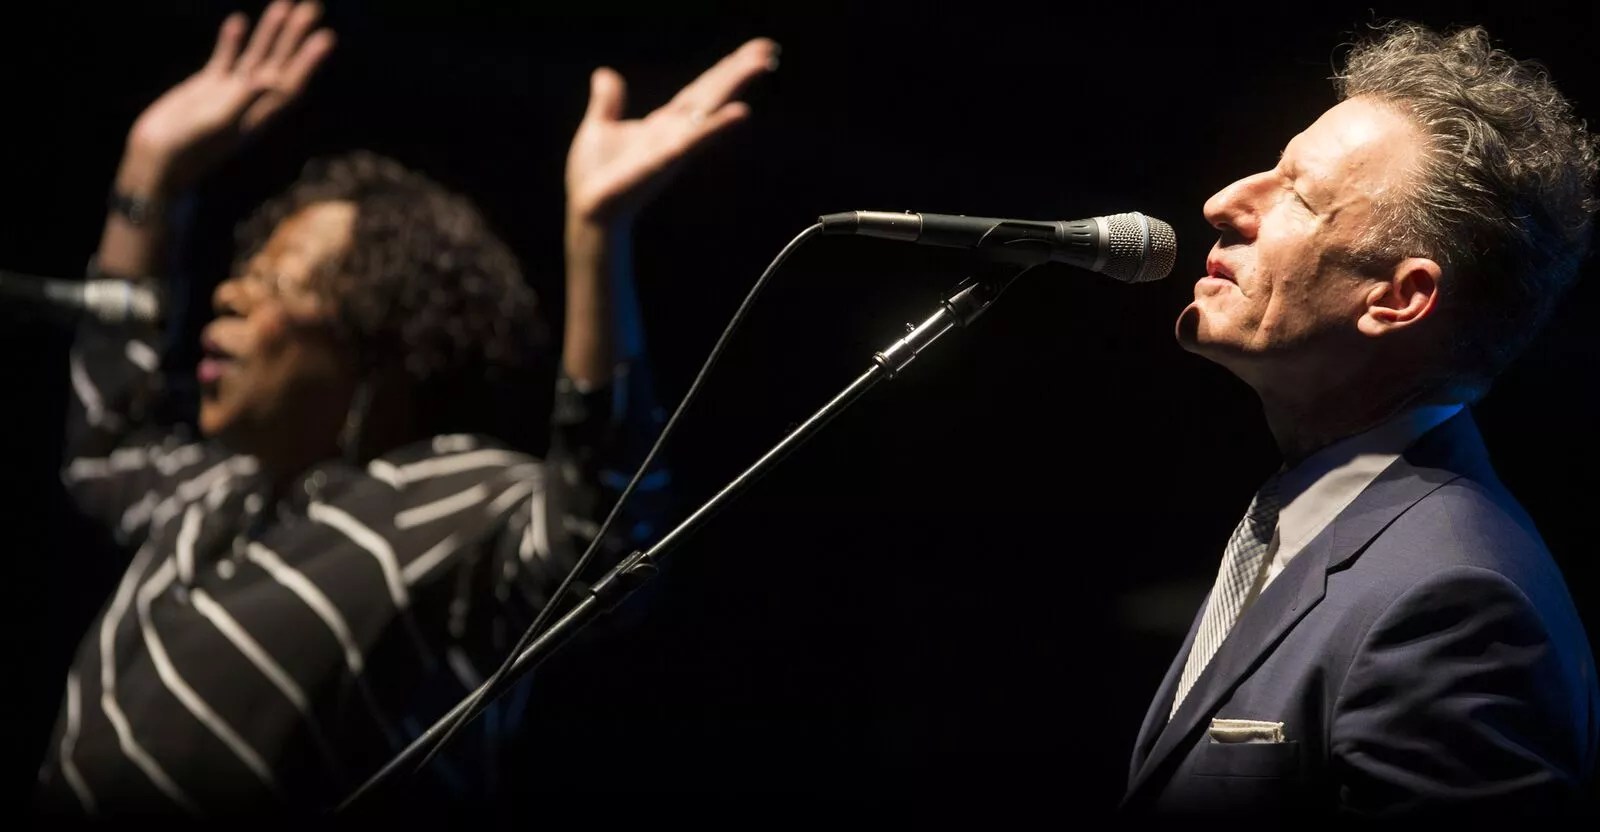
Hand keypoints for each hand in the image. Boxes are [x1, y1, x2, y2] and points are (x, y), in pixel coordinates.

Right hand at [124, 1, 334, 191]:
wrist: (158, 159)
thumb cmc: (187, 149)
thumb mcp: (215, 125)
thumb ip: (241, 102)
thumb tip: (267, 82)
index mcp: (258, 114)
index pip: (291, 81)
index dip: (310, 60)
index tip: (326, 36)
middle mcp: (250, 102)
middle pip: (280, 63)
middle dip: (296, 36)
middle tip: (313, 7)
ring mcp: (230, 93)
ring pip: (256, 56)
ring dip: (271, 32)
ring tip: (285, 4)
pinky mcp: (207, 87)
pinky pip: (225, 58)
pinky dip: (232, 40)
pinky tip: (239, 20)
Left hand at [565, 38, 777, 226]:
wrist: (589, 210)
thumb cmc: (596, 177)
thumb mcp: (599, 127)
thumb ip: (608, 102)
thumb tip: (605, 73)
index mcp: (664, 124)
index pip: (701, 90)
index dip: (725, 69)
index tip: (754, 51)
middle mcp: (676, 132)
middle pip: (712, 94)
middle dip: (739, 71)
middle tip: (769, 49)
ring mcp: (674, 146)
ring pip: (710, 110)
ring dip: (735, 86)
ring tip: (761, 64)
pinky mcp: (664, 160)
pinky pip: (693, 140)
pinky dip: (716, 126)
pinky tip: (740, 113)